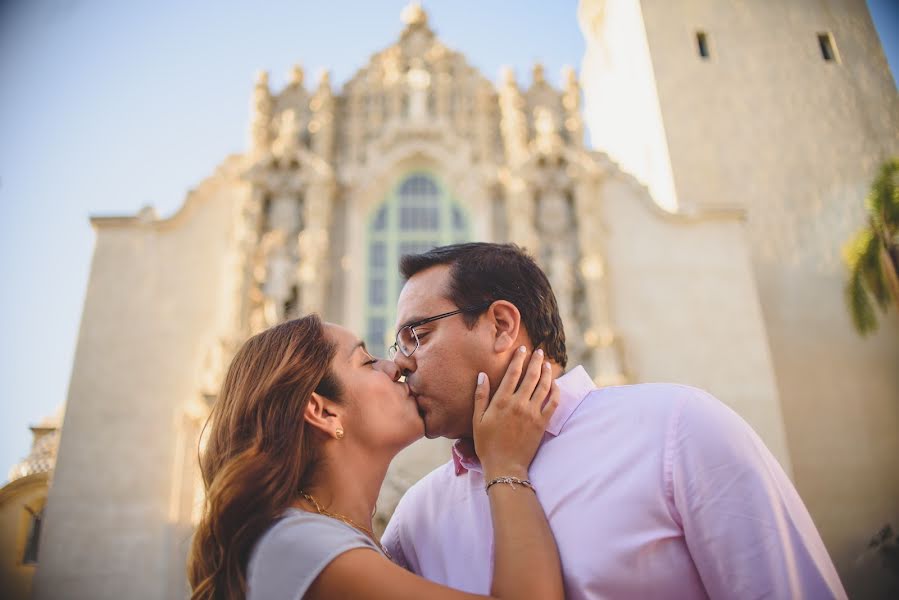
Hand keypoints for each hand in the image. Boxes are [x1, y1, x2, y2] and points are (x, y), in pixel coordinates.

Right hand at [472, 346, 559, 478]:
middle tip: (539, 351)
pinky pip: (553, 403)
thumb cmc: (487, 444)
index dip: (518, 359)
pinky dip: (556, 391)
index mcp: (502, 401)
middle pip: (531, 376)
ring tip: (547, 364)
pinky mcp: (542, 423)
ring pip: (544, 387)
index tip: (522, 349)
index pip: (513, 373)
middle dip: (536, 361)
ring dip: (547, 373)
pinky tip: (555, 384)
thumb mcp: (477, 420)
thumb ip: (481, 396)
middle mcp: (519, 403)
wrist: (505, 466)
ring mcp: (533, 413)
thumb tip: (482, 375)